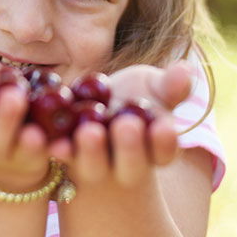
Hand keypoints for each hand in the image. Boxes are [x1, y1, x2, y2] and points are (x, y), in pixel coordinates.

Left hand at [47, 62, 191, 188]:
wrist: (98, 112)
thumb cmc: (136, 99)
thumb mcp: (155, 90)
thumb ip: (171, 85)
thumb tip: (186, 69)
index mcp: (155, 150)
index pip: (165, 151)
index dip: (165, 141)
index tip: (165, 126)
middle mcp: (126, 166)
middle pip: (131, 165)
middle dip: (129, 148)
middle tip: (126, 126)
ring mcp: (94, 166)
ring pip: (94, 165)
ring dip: (92, 151)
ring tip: (89, 131)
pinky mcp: (65, 159)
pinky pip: (61, 158)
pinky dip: (57, 150)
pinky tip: (51, 140)